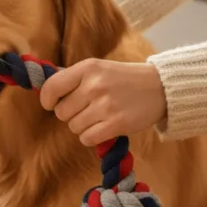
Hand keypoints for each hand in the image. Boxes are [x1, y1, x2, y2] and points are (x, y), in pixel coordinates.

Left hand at [39, 58, 166, 145]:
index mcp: (87, 68)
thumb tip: (46, 94)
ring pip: (74, 127)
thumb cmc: (123, 79)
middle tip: (87, 108)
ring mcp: (105, 105)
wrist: (160, 87)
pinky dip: (92, 137)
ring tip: (100, 116)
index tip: (52, 104)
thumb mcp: (98, 69)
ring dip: (83, 126)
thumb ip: (73, 79)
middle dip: (70, 114)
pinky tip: (103, 127)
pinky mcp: (116, 124)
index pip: (51, 87)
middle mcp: (94, 85)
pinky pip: (87, 138)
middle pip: (61, 112)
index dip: (47, 100)